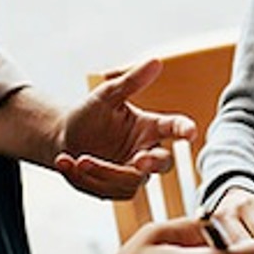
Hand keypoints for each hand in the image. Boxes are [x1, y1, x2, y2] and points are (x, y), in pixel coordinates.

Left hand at [54, 58, 196, 198]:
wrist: (63, 137)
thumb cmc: (91, 113)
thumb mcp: (107, 94)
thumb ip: (132, 81)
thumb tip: (156, 61)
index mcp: (150, 127)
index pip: (173, 127)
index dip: (184, 130)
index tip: (190, 132)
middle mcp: (146, 151)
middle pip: (162, 164)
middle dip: (153, 164)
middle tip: (140, 161)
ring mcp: (131, 173)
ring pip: (130, 182)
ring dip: (104, 172)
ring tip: (79, 159)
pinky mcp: (114, 190)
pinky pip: (106, 192)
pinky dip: (84, 179)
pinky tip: (65, 162)